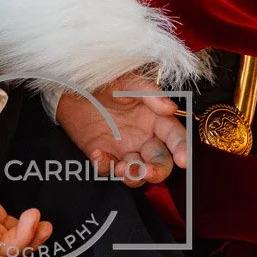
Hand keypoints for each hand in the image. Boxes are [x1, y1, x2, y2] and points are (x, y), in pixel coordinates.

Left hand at [55, 71, 187, 186]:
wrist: (72, 86)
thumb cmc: (105, 80)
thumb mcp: (128, 81)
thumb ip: (150, 93)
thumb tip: (171, 108)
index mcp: (155, 119)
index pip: (175, 137)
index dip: (182, 148)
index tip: (184, 160)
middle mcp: (144, 138)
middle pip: (161, 162)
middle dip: (158, 171)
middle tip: (147, 171)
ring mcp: (124, 150)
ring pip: (138, 174)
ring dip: (134, 176)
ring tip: (121, 168)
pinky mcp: (104, 156)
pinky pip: (108, 170)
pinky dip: (105, 167)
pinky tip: (97, 154)